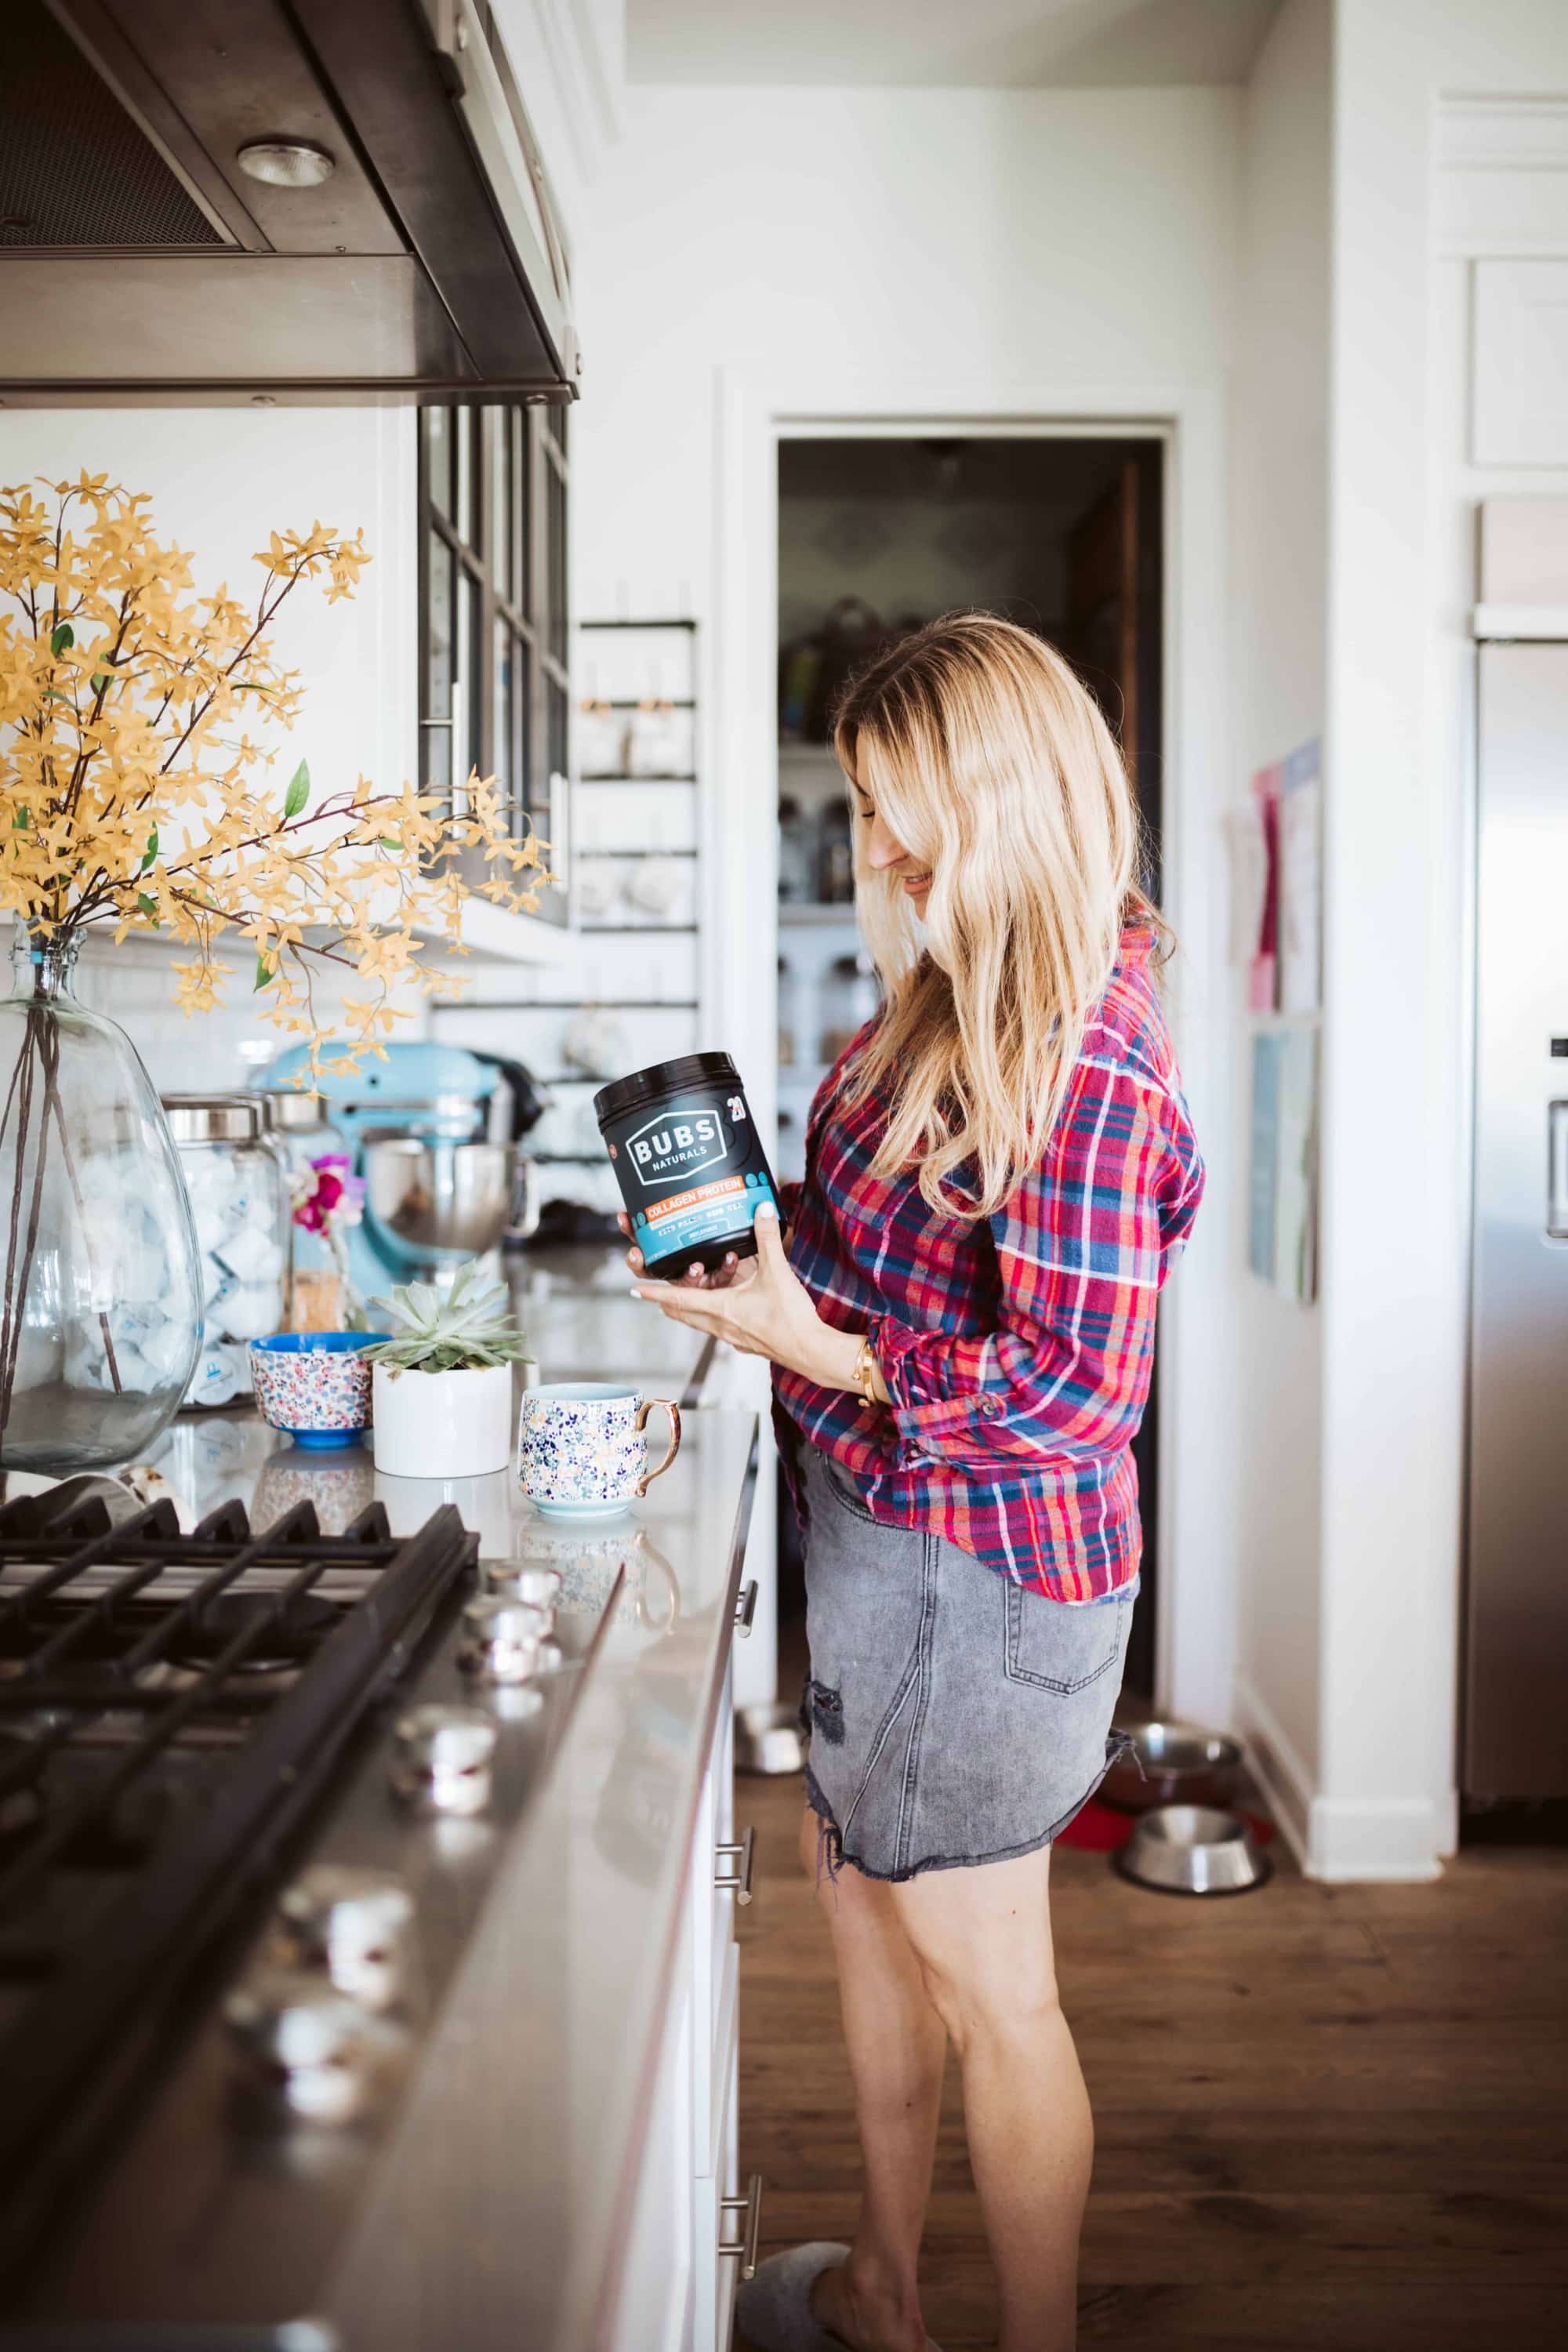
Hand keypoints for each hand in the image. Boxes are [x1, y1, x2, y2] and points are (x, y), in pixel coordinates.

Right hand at [617, 1210, 740, 1289]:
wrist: (752, 1260)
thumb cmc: (726, 1231)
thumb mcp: (709, 1212)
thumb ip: (696, 1198)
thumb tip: (687, 1168)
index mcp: (670, 1248)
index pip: (643, 1239)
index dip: (630, 1229)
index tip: (624, 1217)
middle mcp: (679, 1264)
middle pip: (651, 1268)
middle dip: (640, 1262)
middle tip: (636, 1253)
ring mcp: (696, 1276)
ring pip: (684, 1280)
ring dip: (687, 1274)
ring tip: (695, 1265)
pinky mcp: (718, 1283)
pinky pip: (719, 1277)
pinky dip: (725, 1267)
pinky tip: (730, 1257)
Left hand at [628, 1203, 861, 1387]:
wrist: (810, 1350)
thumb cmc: (790, 1317)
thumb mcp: (777, 1271)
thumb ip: (768, 1238)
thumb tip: (762, 1209)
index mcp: (720, 1307)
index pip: (678, 1298)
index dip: (654, 1292)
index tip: (635, 1290)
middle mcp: (720, 1325)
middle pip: (683, 1314)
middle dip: (666, 1302)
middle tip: (654, 1293)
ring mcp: (732, 1336)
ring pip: (700, 1322)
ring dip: (689, 1310)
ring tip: (682, 1299)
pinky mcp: (745, 1342)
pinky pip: (718, 1328)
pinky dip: (711, 1317)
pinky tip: (722, 1311)